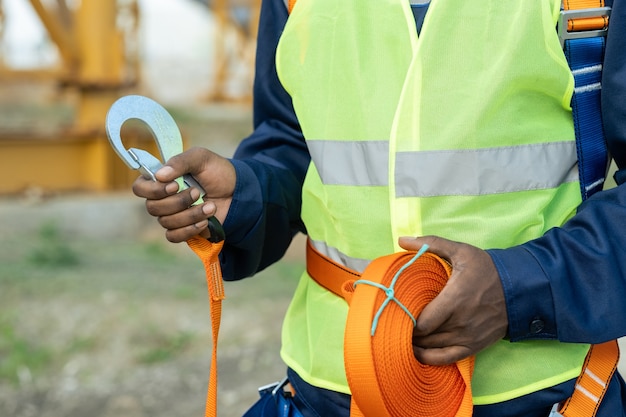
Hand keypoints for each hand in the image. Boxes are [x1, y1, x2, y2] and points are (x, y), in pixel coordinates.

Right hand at [132, 147, 235, 242]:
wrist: (237, 191)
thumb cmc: (217, 171)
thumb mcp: (201, 158)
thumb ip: (181, 161)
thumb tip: (159, 175)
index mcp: (162, 179)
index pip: (140, 188)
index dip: (153, 190)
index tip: (174, 185)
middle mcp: (162, 198)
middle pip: (153, 207)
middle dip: (178, 201)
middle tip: (197, 192)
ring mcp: (172, 215)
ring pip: (166, 222)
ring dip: (190, 215)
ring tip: (210, 206)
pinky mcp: (183, 230)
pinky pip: (174, 236)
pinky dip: (189, 230)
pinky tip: (204, 222)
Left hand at [399, 235, 507, 365]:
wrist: (519, 289)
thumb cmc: (486, 268)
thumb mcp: (460, 251)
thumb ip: (430, 243)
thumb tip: (401, 239)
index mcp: (455, 299)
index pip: (422, 321)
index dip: (406, 319)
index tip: (397, 310)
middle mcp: (461, 322)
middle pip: (424, 336)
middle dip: (408, 330)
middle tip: (396, 321)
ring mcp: (468, 337)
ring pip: (432, 348)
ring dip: (415, 343)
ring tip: (403, 332)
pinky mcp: (474, 346)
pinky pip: (445, 359)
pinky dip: (428, 357)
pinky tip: (416, 351)